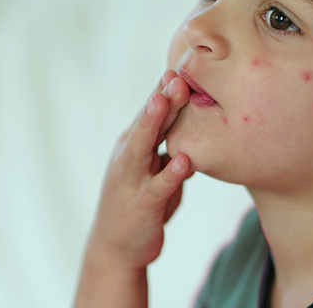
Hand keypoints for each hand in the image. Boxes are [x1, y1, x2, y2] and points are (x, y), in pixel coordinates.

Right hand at [75, 70, 192, 307]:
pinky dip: (169, 175)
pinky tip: (183, 162)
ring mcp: (131, 181)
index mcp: (134, 145)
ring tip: (164, 101)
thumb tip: (197, 125)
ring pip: (141, 148)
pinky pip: (156, 188)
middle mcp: (128, 157)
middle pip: (146, 123)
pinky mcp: (140, 206)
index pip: (151, 112)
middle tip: (177, 74)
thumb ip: (171, 146)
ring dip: (152, 123)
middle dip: (161, 98)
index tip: (182, 65)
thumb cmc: (140, 201)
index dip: (164, 89)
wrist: (115, 248)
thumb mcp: (155, 169)